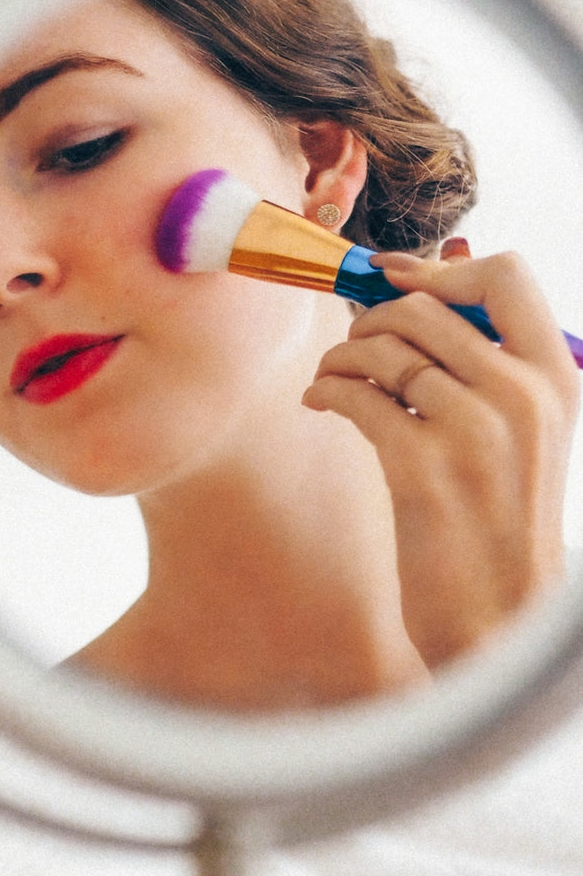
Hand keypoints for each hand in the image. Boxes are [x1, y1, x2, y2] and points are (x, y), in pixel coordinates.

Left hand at [302, 241, 579, 668]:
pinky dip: (325, 389)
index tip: (391, 278)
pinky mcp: (424, 470)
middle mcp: (522, 397)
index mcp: (556, 378)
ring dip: (341, 355)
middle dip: (370, 319)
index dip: (436, 270)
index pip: (506, 276)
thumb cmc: (499, 517)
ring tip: (331, 377)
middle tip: (352, 345)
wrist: (499, 616)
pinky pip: (356, 396)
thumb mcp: (521, 429)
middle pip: (423, 308)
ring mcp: (475, 433)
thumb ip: (489, 352)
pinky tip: (319, 401)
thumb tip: (443, 259)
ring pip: (383, 349)